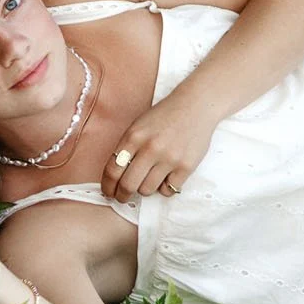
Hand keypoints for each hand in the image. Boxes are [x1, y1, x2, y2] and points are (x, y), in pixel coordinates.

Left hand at [101, 94, 216, 202]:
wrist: (196, 106)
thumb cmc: (165, 116)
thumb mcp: (139, 125)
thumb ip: (127, 148)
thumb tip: (115, 176)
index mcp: (134, 136)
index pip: (113, 170)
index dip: (107, 186)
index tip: (109, 192)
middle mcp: (150, 148)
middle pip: (128, 185)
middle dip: (122, 195)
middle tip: (123, 197)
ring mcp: (169, 158)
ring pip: (147, 190)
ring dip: (145, 189)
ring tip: (149, 179)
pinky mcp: (186, 167)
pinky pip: (168, 190)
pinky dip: (165, 188)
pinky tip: (166, 177)